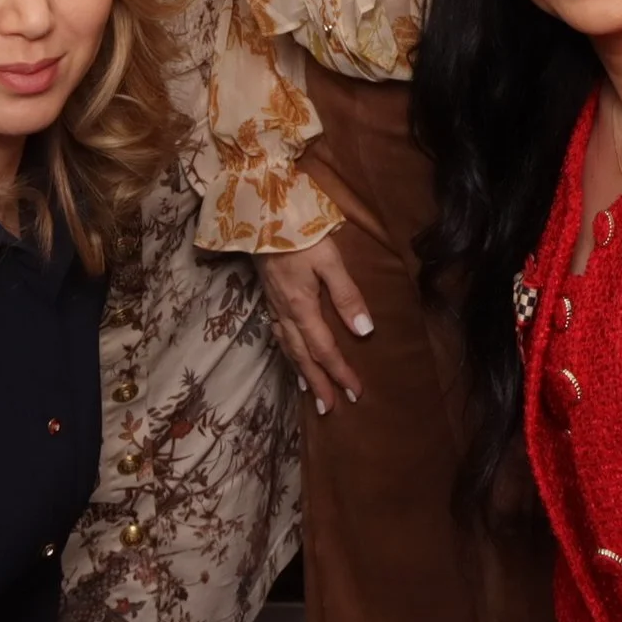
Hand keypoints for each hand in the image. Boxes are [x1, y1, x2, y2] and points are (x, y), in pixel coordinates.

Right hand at [255, 234, 370, 416]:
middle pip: (304, 356)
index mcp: (302, 307)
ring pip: (288, 348)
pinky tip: (290, 353)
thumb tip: (364, 331)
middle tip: (331, 408)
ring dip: (301, 372)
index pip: (325, 349)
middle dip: (318, 383)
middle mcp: (286, 313)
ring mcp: (274, 305)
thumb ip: (347, 294)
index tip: (355, 393)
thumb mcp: (329, 259)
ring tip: (310, 392)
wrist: (258, 213)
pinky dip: (286, 352)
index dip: (340, 372)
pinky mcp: (268, 296)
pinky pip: (278, 334)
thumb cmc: (297, 233)